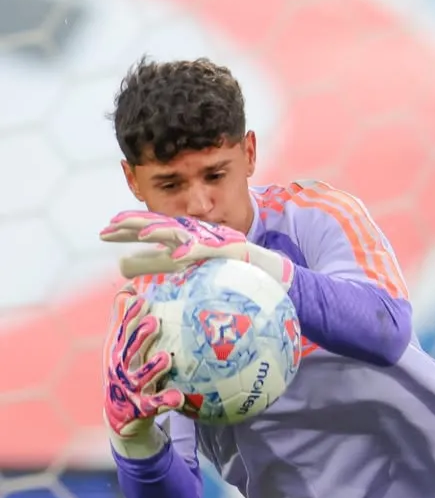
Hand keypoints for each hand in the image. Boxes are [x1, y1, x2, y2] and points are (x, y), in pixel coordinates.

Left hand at [99, 211, 292, 285]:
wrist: (267, 272)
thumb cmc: (222, 268)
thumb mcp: (181, 266)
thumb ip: (153, 263)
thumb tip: (119, 266)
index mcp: (181, 237)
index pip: (150, 230)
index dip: (127, 230)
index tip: (104, 233)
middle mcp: (194, 234)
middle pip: (161, 225)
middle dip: (136, 225)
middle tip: (110, 228)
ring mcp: (211, 240)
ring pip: (182, 234)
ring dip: (162, 231)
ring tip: (140, 233)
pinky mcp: (228, 249)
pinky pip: (207, 251)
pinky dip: (192, 251)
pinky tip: (177, 255)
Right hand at [104, 287, 183, 450]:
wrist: (119, 417)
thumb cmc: (126, 375)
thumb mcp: (122, 349)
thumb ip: (125, 322)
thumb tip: (129, 290)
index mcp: (118, 355)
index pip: (122, 333)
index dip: (130, 317)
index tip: (142, 301)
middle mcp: (121, 371)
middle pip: (128, 352)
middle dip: (140, 338)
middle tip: (155, 322)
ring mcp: (130, 391)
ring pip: (141, 379)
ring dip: (152, 368)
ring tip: (167, 357)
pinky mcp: (140, 410)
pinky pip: (154, 406)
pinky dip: (165, 401)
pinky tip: (178, 397)